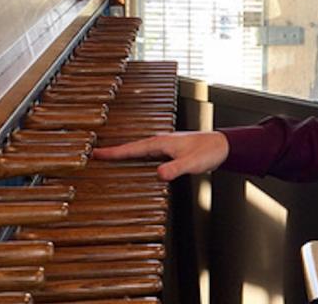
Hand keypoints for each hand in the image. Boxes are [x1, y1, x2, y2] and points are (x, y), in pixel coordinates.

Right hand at [93, 131, 229, 181]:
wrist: (222, 146)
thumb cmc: (209, 151)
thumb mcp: (191, 163)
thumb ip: (176, 169)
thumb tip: (159, 174)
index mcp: (161, 143)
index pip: (132, 148)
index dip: (114, 152)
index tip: (96, 153)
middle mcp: (160, 142)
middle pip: (131, 148)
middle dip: (114, 152)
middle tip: (95, 156)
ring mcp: (165, 146)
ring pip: (139, 151)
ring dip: (125, 155)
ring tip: (109, 160)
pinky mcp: (170, 152)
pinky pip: (147, 155)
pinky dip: (137, 158)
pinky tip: (136, 164)